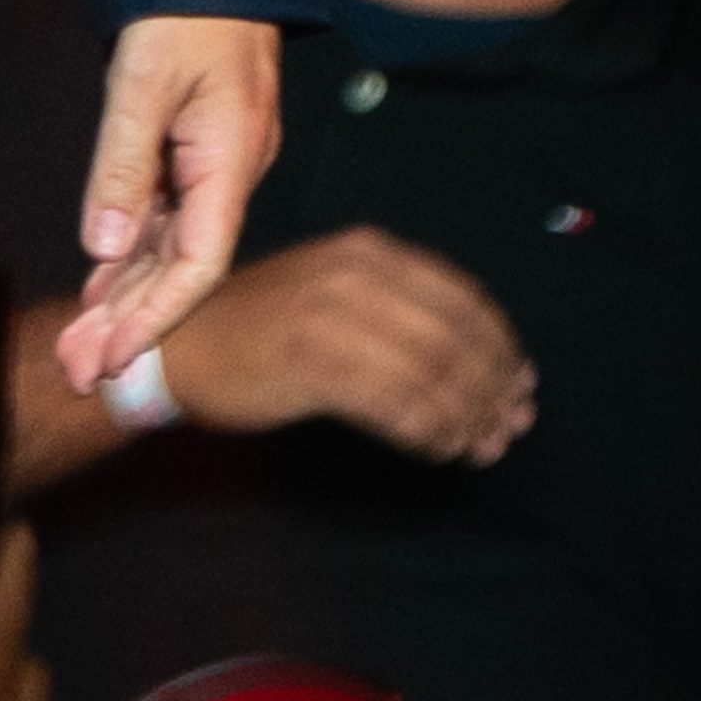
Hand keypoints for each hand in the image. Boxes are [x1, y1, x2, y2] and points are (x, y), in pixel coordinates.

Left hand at [55, 14, 281, 392]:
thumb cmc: (185, 9)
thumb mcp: (142, 79)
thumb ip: (122, 164)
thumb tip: (102, 246)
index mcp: (229, 162)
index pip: (198, 264)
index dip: (155, 317)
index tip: (113, 358)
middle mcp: (227, 174)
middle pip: (179, 269)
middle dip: (131, 325)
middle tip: (77, 372)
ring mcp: (213, 166)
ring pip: (168, 248)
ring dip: (126, 299)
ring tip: (81, 347)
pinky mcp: (194, 154)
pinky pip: (162, 220)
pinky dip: (130, 258)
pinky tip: (103, 289)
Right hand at [145, 226, 529, 460]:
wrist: (179, 345)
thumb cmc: (260, 326)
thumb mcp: (332, 290)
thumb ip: (398, 313)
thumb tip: (478, 362)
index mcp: (370, 252)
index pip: (463, 299)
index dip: (501, 348)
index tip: (521, 386)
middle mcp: (357, 275)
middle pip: (454, 339)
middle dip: (492, 389)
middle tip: (509, 427)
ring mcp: (332, 316)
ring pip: (429, 374)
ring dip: (465, 418)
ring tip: (479, 446)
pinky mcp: (311, 362)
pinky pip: (393, 403)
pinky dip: (426, 430)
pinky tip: (437, 448)